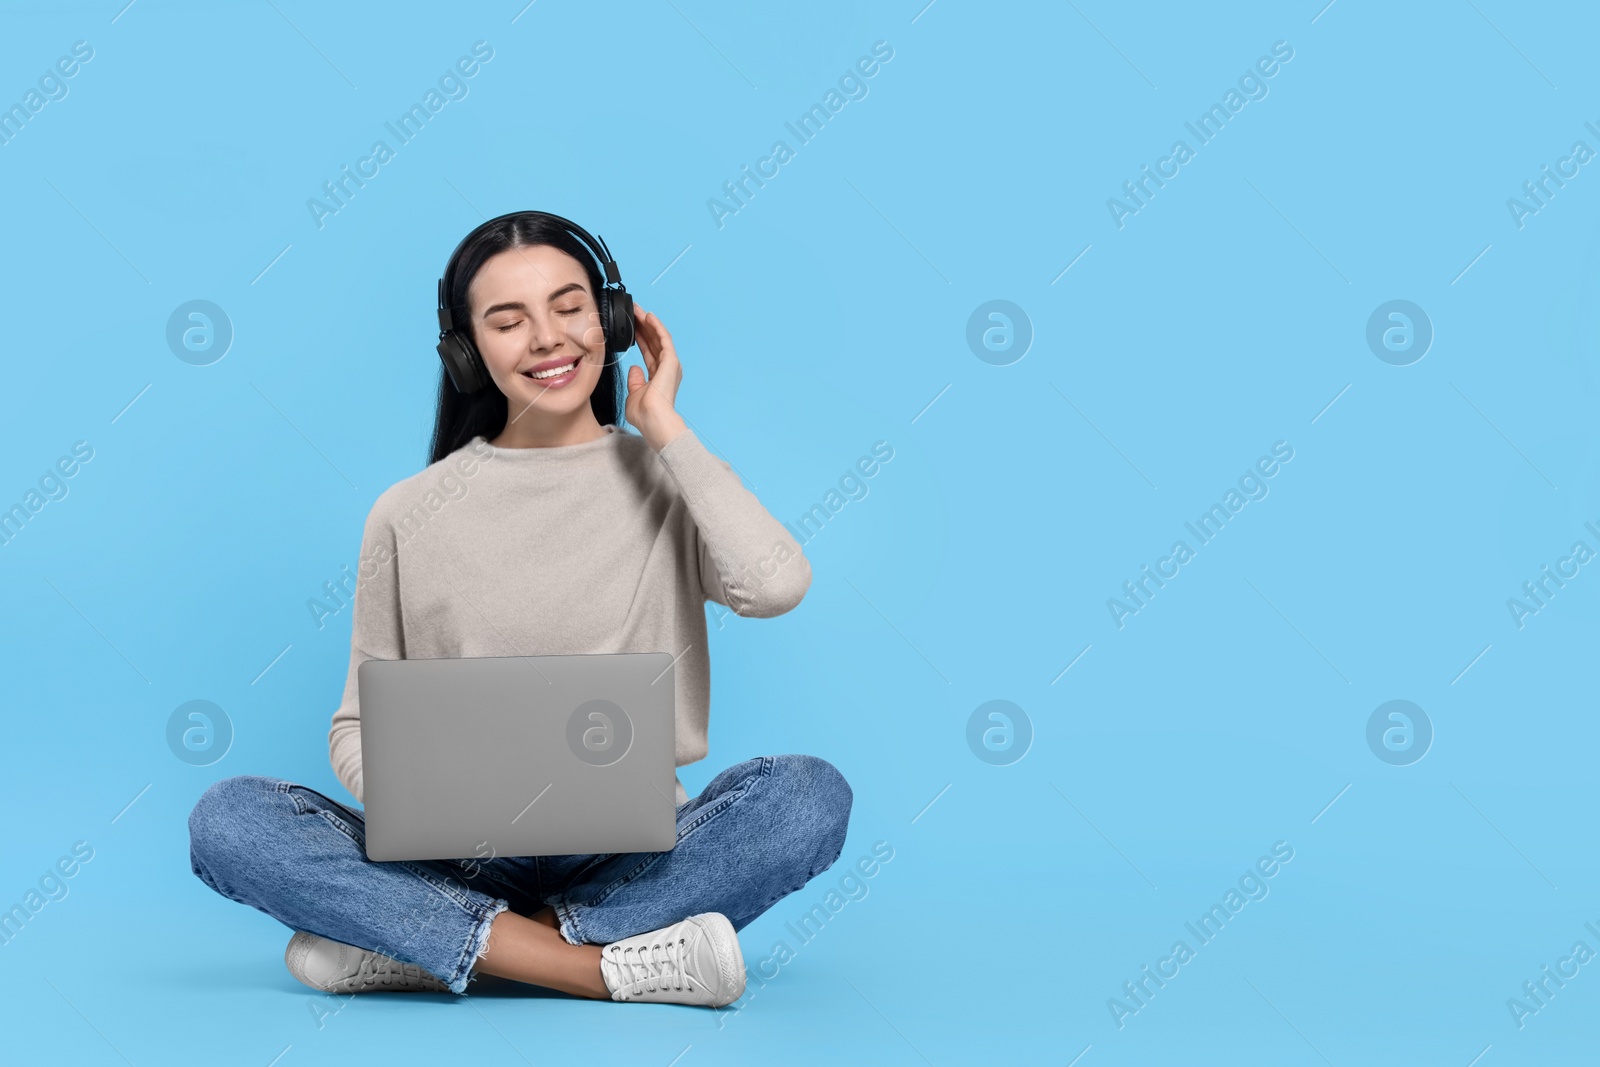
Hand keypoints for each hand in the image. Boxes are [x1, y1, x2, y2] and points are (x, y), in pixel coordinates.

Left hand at [625, 307, 686, 451]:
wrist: (653, 419)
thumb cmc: (644, 414)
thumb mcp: (634, 394)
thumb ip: (635, 381)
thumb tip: (634, 368)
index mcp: (659, 377)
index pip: (649, 352)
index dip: (641, 338)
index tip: (632, 327)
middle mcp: (667, 369)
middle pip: (654, 342)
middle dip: (643, 327)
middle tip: (633, 313)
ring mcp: (670, 364)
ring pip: (659, 337)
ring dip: (648, 323)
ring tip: (638, 310)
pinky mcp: (671, 361)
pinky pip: (664, 339)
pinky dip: (656, 327)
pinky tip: (648, 317)